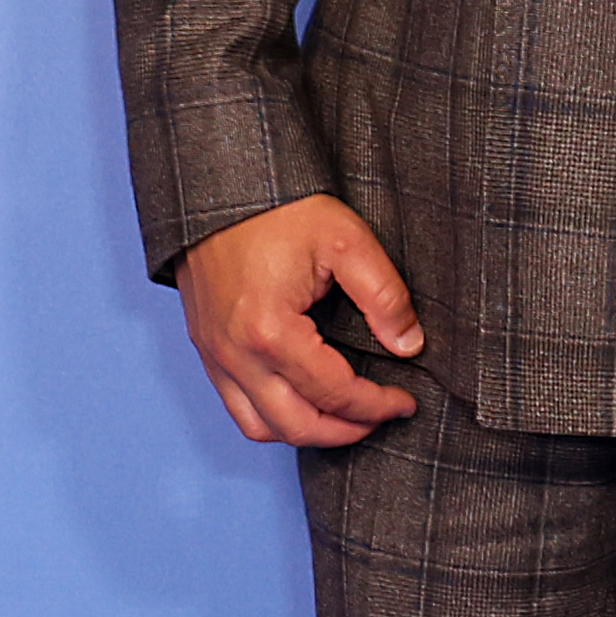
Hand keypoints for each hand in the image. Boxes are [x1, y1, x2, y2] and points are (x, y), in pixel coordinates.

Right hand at [177, 192, 424, 447]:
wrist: (220, 185)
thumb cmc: (278, 208)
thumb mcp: (346, 240)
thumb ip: (384, 297)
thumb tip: (410, 344)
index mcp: (270, 332)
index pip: (334, 394)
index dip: (376, 406)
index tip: (405, 402)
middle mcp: (235, 354)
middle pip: (296, 426)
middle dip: (345, 431)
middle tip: (380, 417)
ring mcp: (215, 354)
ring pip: (260, 426)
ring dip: (306, 431)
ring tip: (344, 416)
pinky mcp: (206, 347)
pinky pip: (236, 405)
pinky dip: (272, 416)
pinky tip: (303, 399)